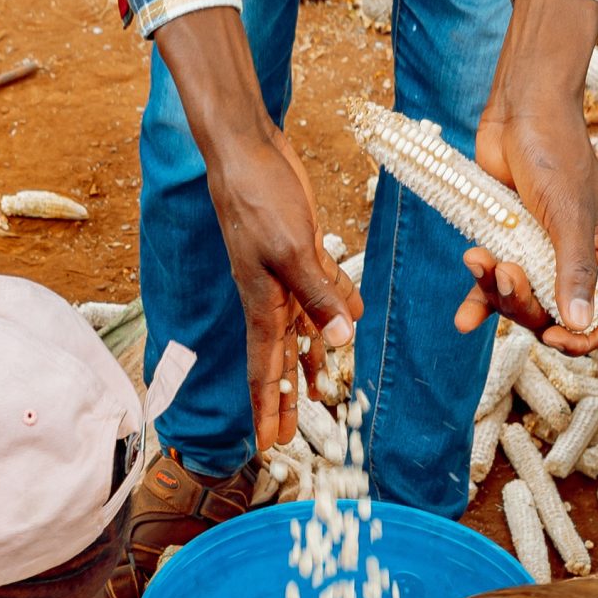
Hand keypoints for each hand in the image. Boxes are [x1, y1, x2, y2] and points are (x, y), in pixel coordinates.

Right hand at [209, 121, 363, 451]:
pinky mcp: (299, 252)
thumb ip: (318, 297)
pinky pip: (320, 292)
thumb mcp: (293, 250)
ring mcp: (284, 276)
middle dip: (284, 402)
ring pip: (301, 332)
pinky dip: (334, 309)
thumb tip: (342, 342)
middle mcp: (271, 299)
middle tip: (289, 440)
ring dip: (310, 365)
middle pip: (280, 363)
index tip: (268, 446)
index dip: (266, 410)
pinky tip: (350, 323)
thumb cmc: (259, 198)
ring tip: (319, 397)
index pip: (265, 372)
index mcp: (263, 307)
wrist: (247, 151)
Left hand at [456, 0, 597, 355]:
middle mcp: (574, 259)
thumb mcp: (569, 215)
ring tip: (480, 261)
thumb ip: (574, 271)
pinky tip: (463, 320)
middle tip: (506, 272)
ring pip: (519, 301)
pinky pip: (494, 285)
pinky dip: (479, 300)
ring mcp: (538, 252)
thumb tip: (578, 323)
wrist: (521, 110)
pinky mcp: (507, 242)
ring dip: (497, 293)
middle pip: (552, 314)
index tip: (553, 337)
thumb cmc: (555, 153)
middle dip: (525, 305)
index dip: (580, 336)